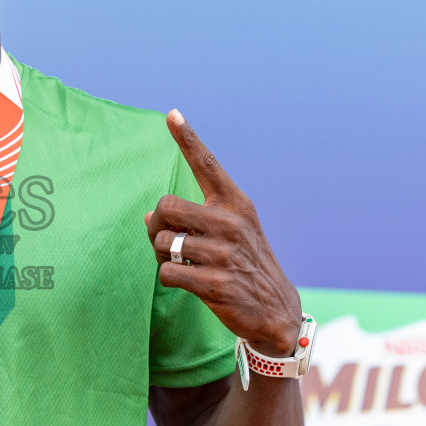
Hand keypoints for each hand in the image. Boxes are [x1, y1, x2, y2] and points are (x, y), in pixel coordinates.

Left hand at [145, 110, 301, 357]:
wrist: (276, 311)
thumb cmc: (245, 266)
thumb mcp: (231, 234)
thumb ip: (194, 220)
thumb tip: (149, 217)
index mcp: (236, 204)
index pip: (207, 164)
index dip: (187, 138)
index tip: (171, 114)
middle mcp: (232, 222)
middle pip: (166, 207)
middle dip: (157, 227)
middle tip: (167, 243)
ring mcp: (225, 253)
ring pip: (164, 243)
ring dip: (162, 257)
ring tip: (183, 265)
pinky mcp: (215, 283)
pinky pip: (167, 272)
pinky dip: (169, 278)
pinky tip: (189, 282)